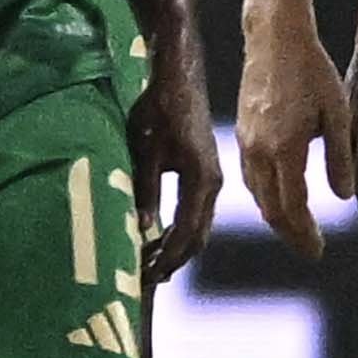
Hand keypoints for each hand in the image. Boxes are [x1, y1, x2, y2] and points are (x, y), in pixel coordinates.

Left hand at [128, 62, 220, 285]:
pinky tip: (161, 235)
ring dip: (178, 247)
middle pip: (198, 236)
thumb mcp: (145, 150)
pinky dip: (181, 229)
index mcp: (202, 181)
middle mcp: (213, 183)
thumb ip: (146, 190)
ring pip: (199, 225)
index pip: (187, 233)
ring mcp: (211, 177)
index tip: (147, 276)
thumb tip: (144, 229)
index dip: (167, 258)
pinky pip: (196, 211)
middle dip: (174, 260)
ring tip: (152, 264)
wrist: (179, 77)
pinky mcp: (204, 170)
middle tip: (147, 279)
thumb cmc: (159, 109)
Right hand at [233, 8, 350, 258]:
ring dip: (276, 217)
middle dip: (291, 233)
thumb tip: (342, 197)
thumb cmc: (312, 71)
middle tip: (310, 249)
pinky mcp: (241, 133)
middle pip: (270, 208)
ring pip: (257, 195)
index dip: (305, 233)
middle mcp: (260, 151)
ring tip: (297, 229)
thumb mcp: (338, 113)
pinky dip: (264, 196)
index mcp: (286, 149)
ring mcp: (246, 142)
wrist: (274, 39)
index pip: (292, 207)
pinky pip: (249, 177)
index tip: (318, 250)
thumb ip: (339, 158)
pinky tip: (278, 197)